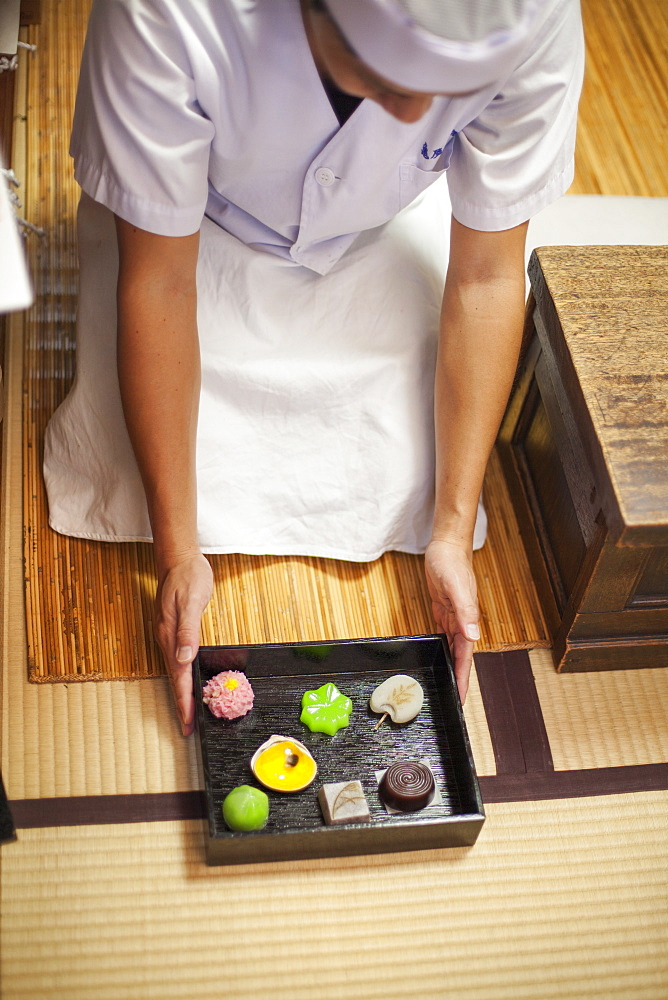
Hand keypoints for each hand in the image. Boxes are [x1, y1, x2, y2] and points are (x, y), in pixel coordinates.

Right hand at [154, 552, 213, 735]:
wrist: (179, 558)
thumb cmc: (187, 577)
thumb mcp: (190, 601)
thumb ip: (187, 630)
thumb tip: (183, 657)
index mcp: (171, 636)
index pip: (179, 677)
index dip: (184, 702)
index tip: (187, 723)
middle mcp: (167, 639)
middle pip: (175, 680)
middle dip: (181, 705)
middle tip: (187, 728)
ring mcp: (169, 635)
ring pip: (175, 672)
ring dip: (182, 693)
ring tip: (188, 712)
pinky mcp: (174, 630)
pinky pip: (177, 660)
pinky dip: (183, 676)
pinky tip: (187, 680)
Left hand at [424, 539, 479, 703]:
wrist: (447, 547)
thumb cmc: (452, 564)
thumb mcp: (457, 588)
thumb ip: (466, 612)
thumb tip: (473, 636)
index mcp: (467, 622)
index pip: (466, 658)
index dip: (463, 678)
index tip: (461, 698)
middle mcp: (462, 623)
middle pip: (460, 658)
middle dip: (458, 679)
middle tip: (452, 699)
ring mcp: (454, 617)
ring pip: (453, 649)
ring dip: (452, 666)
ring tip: (447, 684)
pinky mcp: (444, 611)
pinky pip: (445, 636)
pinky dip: (443, 648)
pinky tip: (439, 656)